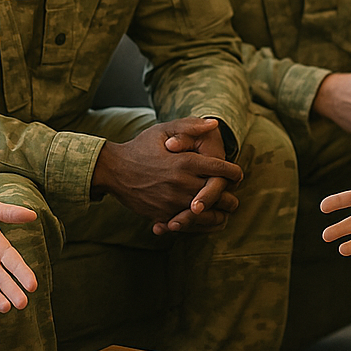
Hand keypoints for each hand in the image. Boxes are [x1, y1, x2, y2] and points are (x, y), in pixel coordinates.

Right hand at [92, 117, 242, 231]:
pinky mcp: (163, 216)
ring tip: (224, 210)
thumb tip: (215, 124)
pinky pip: (189, 225)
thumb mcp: (163, 130)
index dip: (234, 172)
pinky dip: (200, 224)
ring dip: (218, 213)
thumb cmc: (140, 147)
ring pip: (207, 215)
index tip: (237, 173)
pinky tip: (205, 219)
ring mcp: (172, 203)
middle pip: (219, 196)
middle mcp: (181, 185)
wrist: (113, 171)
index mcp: (184, 163)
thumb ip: (190, 126)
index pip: (220, 170)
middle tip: (233, 194)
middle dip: (230, 195)